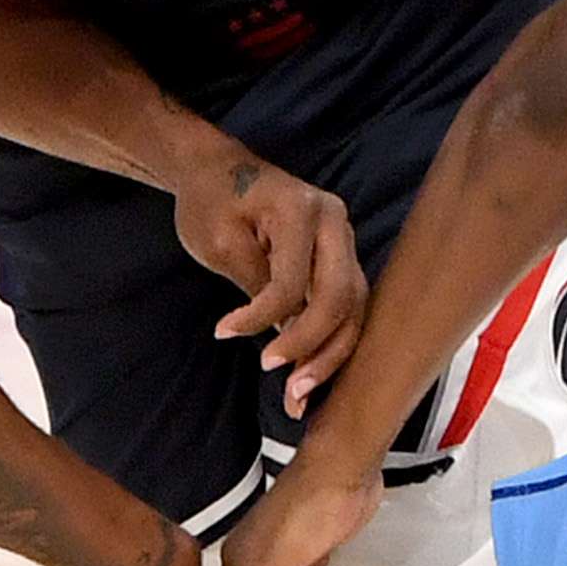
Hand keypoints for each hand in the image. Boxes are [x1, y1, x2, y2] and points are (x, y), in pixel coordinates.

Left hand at [170, 149, 364, 406]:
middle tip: (286, 387)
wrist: (218, 170)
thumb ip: (255, 284)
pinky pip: (346, 307)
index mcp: (301, 209)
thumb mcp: (219, 240)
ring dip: (330, 355)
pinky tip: (311, 375)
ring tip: (299, 395)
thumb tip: (283, 333)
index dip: (261, 317)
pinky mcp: (339, 259)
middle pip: (340, 297)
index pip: (292, 280)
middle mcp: (335, 223)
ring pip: (354, 308)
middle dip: (314, 348)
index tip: (224, 332)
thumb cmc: (212, 200)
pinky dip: (331, 342)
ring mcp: (343, 240)